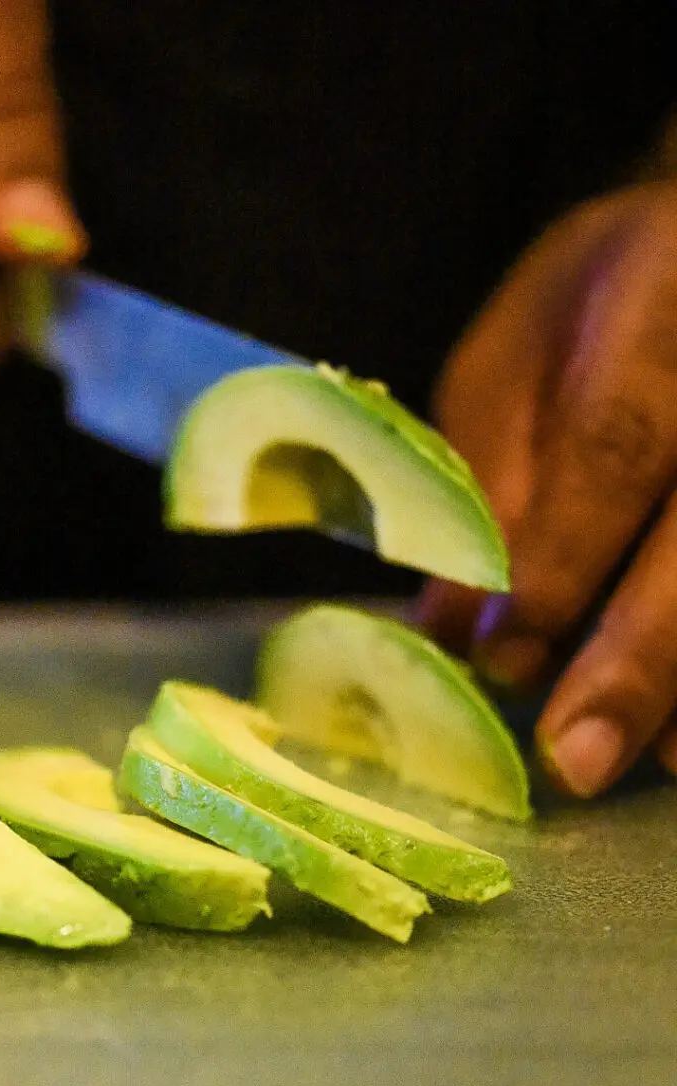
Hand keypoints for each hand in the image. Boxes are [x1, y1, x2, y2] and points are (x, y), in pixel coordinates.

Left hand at [418, 180, 676, 796]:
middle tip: (579, 759)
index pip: (616, 447)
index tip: (503, 658)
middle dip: (643, 659)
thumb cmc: (600, 308)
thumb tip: (450, 628)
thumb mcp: (511, 361)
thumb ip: (483, 478)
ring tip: (651, 761)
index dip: (560, 562)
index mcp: (665, 305)